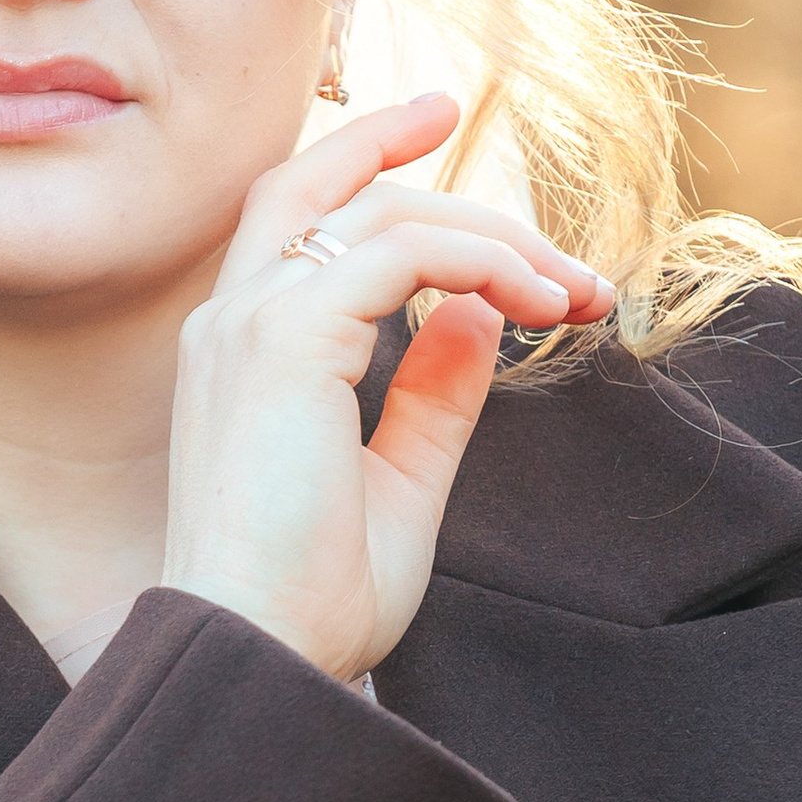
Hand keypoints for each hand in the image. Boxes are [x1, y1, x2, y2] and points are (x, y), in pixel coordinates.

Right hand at [162, 94, 613, 681]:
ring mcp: (249, 323)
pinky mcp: (284, 337)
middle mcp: (232, 322)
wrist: (263, 657)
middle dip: (413, 153)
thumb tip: (480, 318)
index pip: (297, 219)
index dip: (374, 170)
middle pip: (321, 182)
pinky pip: (403, 252)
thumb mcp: (398, 483)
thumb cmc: (313, 601)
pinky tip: (536, 305)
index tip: (450, 144)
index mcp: (242, 354)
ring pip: (381, 211)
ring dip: (493, 236)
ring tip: (570, 292)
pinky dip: (483, 262)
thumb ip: (434, 397)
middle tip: (513, 186)